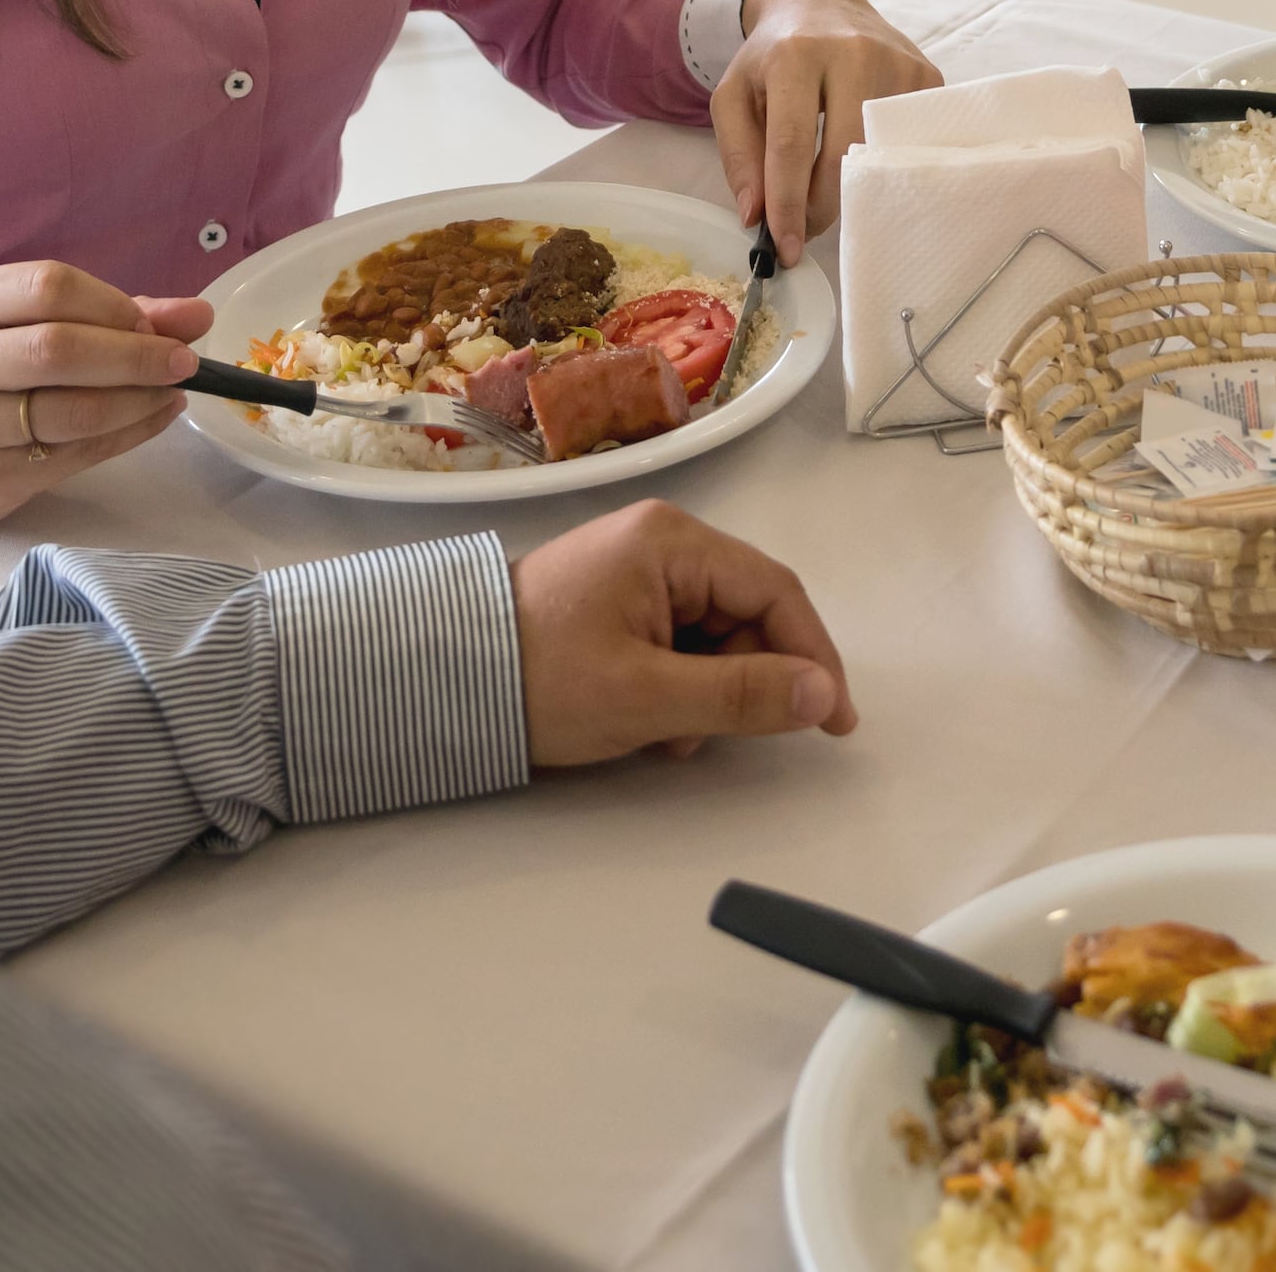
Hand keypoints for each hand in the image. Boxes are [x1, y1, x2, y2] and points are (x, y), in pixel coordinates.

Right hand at [0, 260, 207, 528]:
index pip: (47, 287)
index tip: (156, 321)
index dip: (113, 304)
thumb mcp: (30, 325)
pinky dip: (129, 434)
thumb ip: (111, 313)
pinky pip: (75, 455)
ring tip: (172, 391)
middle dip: (136, 354)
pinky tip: (154, 417)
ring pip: (72, 411)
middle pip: (58, 349)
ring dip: (139, 400)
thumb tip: (194, 315)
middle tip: (184, 360)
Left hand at [512, 499, 858, 764]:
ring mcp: (636, 569)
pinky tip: (647, 721)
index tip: (836, 721)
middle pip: (746, 613)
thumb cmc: (542, 679)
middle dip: (746, 680)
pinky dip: (679, 686)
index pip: (775, 592)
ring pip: (715, 634)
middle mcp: (661, 541)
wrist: (439, 681)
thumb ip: (742, 696)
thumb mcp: (647, 697)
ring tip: (665, 733)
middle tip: (718, 734)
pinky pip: (679, 641)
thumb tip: (825, 697)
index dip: (814, 657)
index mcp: (672, 542)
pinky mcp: (617, 600)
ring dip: (709, 691)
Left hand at [711, 0, 936, 246]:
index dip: (787, 204)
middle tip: (804, 229)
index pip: (792, 144)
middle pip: (842, 154)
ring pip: (880, 153)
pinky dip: (884, 166)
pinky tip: (864, 167)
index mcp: (794, 55)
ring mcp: (896, 61)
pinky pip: (908, 140)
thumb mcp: (734, 95)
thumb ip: (738, 155)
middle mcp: (851, 52)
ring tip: (828, 198)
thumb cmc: (772, 57)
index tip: (784, 248)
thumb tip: (755, 215)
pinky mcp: (927, 74)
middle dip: (820, 207)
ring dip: (851, 191)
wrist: (820, 1)